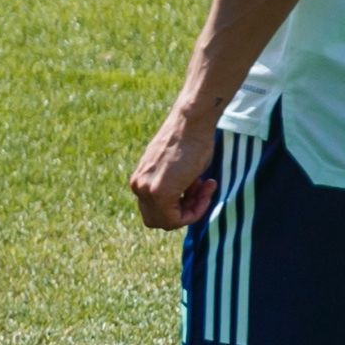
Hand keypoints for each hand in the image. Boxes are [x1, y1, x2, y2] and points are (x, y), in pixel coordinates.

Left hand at [130, 102, 227, 230]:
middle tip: (201, 190)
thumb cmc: (191, 141)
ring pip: (168, 222)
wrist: (192, 122)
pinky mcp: (158, 192)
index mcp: (140, 180)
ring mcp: (146, 190)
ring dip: (192, 210)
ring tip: (205, 185)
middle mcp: (138, 186)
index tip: (199, 187)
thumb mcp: (178, 171)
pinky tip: (206, 187)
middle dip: (184, 211)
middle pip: (160, 220)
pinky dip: (194, 211)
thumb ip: (173, 190)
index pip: (158, 211)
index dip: (182, 206)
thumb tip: (181, 207)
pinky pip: (176, 219)